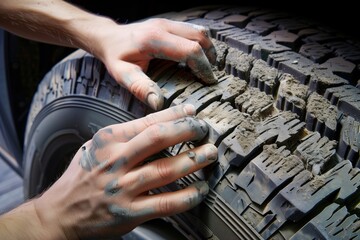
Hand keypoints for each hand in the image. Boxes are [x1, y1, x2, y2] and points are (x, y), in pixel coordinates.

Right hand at [33, 104, 217, 238]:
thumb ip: (124, 136)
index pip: (147, 122)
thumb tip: (160, 124)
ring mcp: (122, 189)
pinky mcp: (129, 213)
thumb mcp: (97, 147)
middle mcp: (115, 162)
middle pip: (159, 139)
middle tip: (204, 130)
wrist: (60, 213)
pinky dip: (188, 196)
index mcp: (107, 141)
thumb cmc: (81, 176)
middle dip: (188, 131)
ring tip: (210, 153)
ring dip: (194, 160)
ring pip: (166, 170)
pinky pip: (165, 203)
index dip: (175, 115)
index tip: (192, 112)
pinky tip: (201, 189)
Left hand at [92, 18, 217, 109]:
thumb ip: (141, 88)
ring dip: (207, 48)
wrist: (108, 37)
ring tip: (208, 66)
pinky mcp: (168, 23)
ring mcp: (167, 22)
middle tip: (211, 76)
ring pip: (198, 31)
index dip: (203, 66)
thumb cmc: (115, 57)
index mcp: (154, 39)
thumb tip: (159, 104)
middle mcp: (163, 26)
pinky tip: (198, 56)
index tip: (208, 81)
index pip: (190, 50)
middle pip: (199, 37)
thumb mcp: (123, 75)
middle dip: (210, 57)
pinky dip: (200, 42)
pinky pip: (192, 29)